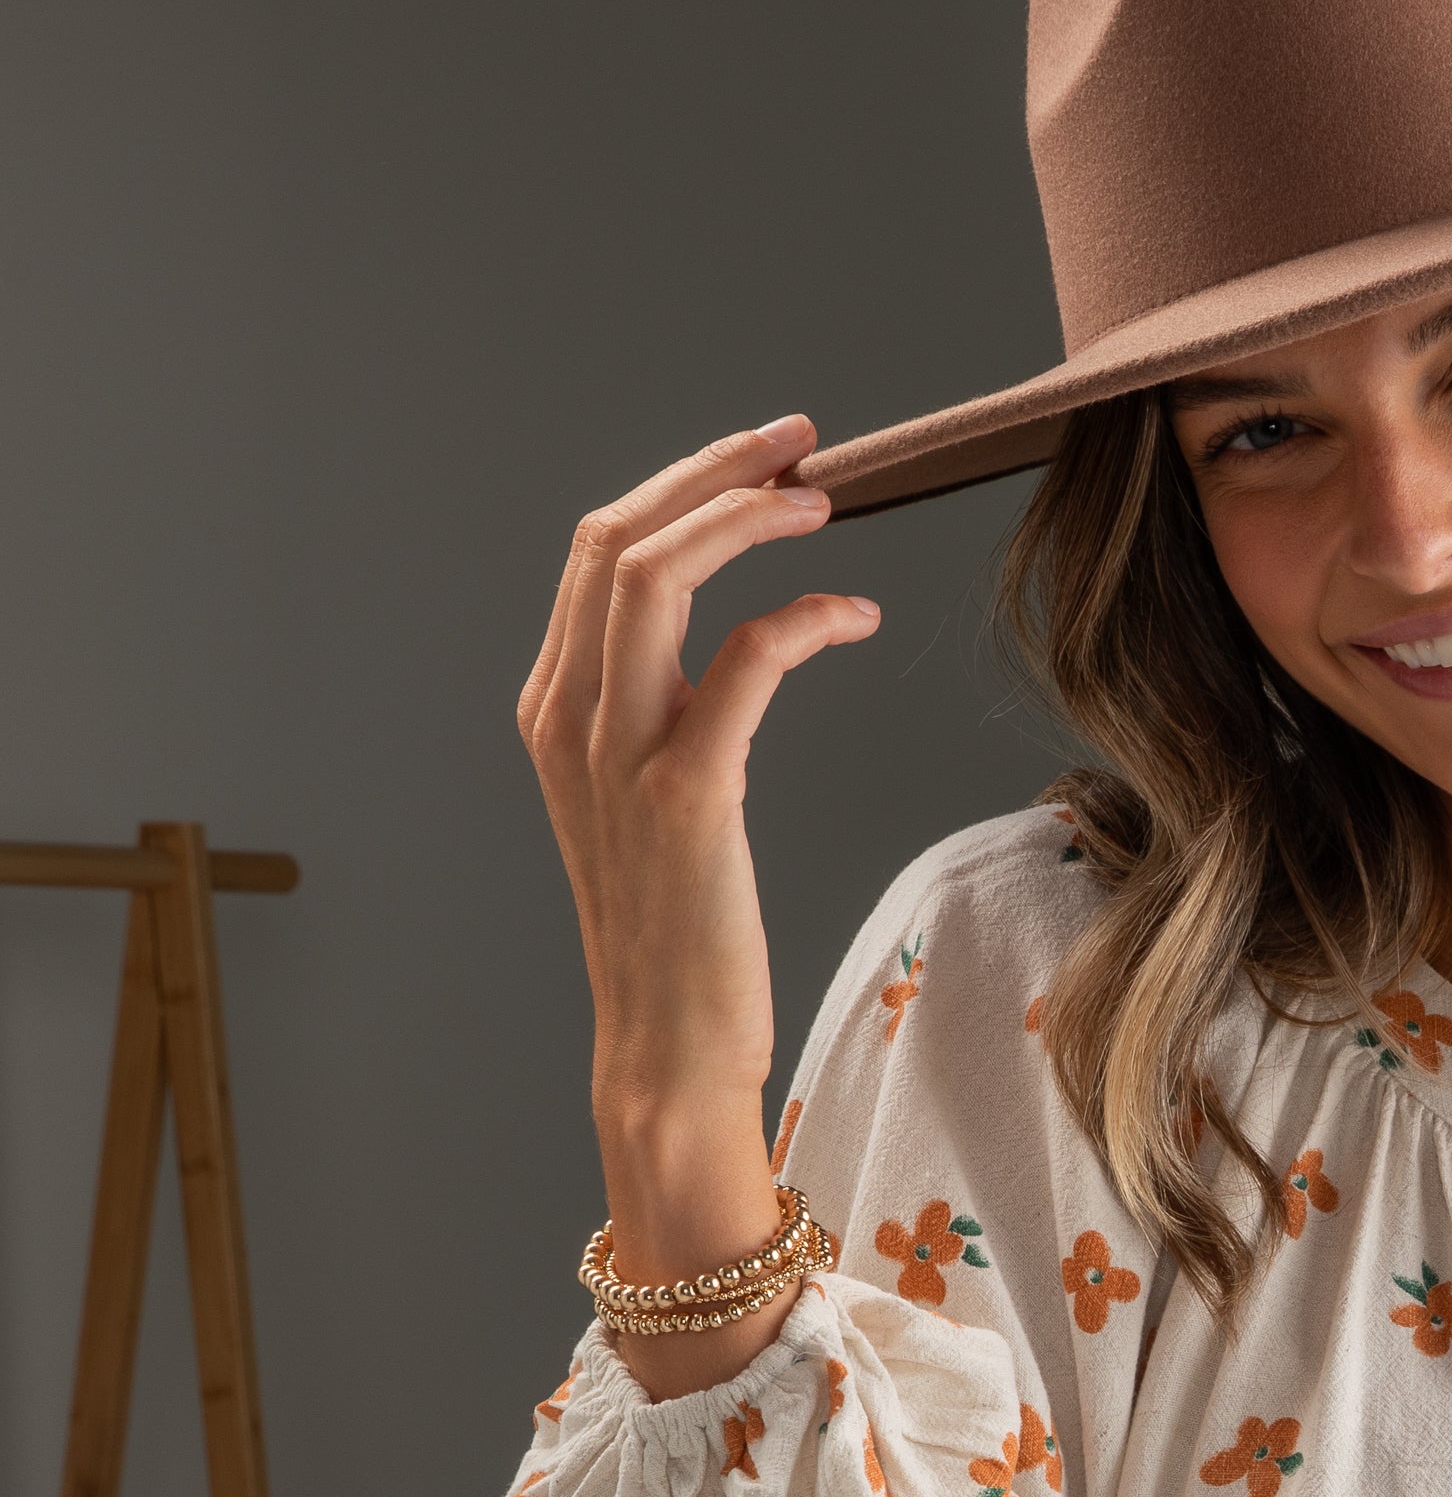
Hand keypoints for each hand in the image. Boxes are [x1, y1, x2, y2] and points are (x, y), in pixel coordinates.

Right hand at [516, 413, 880, 1390]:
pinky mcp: (684, 794)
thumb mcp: (650, 801)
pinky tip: (853, 615)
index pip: (598, 551)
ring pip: (657, 575)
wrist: (667, 1053)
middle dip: (713, 471)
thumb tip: (727, 638)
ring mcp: (615, 755)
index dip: (684, 485)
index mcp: (554, 709)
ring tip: (822, 498)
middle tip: (803, 442)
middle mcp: (567, 718)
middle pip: (618, 538)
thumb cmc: (681, 934)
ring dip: (745, 517)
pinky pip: (742, 660)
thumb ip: (663, 711)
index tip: (766, 456)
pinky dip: (802, 615)